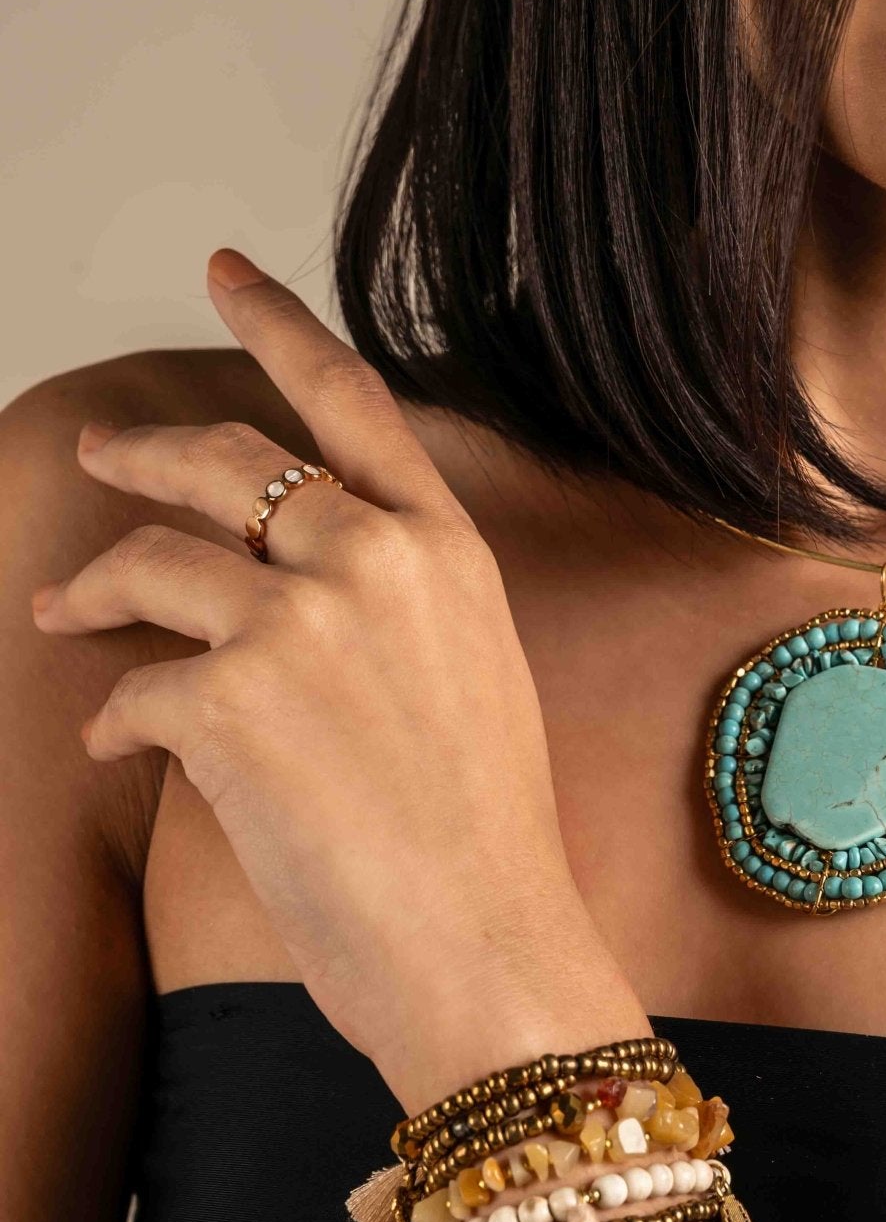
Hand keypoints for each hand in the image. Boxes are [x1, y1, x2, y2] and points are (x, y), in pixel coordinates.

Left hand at [30, 250, 643, 1108]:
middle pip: (222, 460)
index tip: (228, 273)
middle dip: (141, 453)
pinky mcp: (232, 700)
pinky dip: (115, 715)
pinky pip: (134, 684)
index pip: (352, 401)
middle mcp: (376, 561)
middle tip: (97, 454)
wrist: (487, 949)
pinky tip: (120, 743)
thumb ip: (395, 603)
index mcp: (446, 551)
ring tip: (62, 613)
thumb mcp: (471, 680)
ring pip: (153, 561)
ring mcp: (302, 623)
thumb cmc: (482, 840)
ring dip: (92, 587)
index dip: (280, 325)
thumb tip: (287, 578)